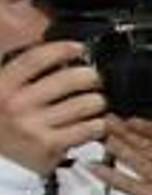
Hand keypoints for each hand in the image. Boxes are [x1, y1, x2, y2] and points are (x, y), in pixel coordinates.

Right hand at [0, 40, 104, 173]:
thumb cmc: (4, 127)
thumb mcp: (1, 95)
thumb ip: (20, 75)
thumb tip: (51, 53)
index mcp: (2, 87)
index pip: (36, 59)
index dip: (62, 49)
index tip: (78, 48)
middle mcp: (17, 104)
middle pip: (70, 79)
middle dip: (91, 77)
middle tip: (95, 80)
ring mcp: (34, 126)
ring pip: (86, 104)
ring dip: (98, 102)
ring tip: (96, 104)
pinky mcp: (51, 145)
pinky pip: (90, 128)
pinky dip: (98, 125)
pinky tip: (95, 125)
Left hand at [92, 117, 151, 194]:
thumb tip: (137, 125)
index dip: (141, 123)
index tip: (125, 117)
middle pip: (147, 144)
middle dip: (123, 132)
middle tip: (107, 122)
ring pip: (136, 160)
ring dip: (116, 148)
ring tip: (102, 140)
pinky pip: (126, 183)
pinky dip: (108, 174)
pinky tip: (96, 167)